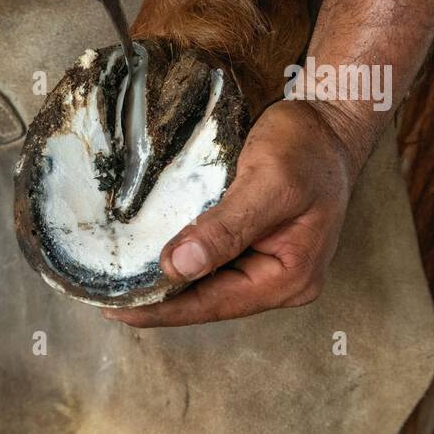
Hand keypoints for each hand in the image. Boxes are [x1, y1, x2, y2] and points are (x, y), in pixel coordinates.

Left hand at [101, 101, 368, 326]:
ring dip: (166, 284)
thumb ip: (224, 227)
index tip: (116, 311)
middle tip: (105, 298)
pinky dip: (180, 262)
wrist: (328, 122)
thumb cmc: (305, 148)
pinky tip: (148, 261)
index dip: (162, 310)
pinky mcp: (257, 248)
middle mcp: (280, 283)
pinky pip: (212, 264)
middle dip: (159, 301)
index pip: (213, 304)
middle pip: (208, 302)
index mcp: (289, 279)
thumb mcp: (267, 183)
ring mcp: (269, 268)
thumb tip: (177, 267)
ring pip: (207, 286)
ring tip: (118, 284)